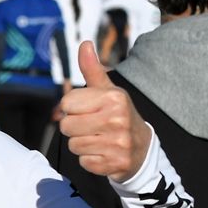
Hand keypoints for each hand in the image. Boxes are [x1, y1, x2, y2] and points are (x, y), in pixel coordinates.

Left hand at [60, 42, 151, 181]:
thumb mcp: (108, 91)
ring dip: (81, 144)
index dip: (72, 108)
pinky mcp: (115, 164)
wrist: (142, 149)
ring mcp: (118, 143)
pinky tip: (104, 153)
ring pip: (73, 145)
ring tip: (99, 139)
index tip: (87, 110)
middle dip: (74, 128)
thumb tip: (84, 44)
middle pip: (66, 126)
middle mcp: (117, 119)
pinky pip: (84, 162)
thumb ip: (92, 70)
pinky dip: (90, 160)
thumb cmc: (117, 115)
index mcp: (113, 98)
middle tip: (92, 127)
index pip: (66, 103)